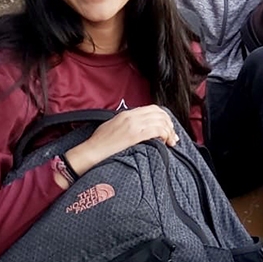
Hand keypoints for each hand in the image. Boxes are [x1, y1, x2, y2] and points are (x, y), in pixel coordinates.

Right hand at [64, 106, 178, 176]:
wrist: (90, 152)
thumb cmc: (99, 145)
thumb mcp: (113, 128)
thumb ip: (127, 125)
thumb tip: (140, 130)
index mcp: (126, 114)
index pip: (152, 109)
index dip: (163, 117)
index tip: (168, 128)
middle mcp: (131, 116)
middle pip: (159, 113)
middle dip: (169, 124)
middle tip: (172, 137)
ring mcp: (133, 124)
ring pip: (160, 121)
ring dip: (169, 131)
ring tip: (171, 142)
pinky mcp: (134, 135)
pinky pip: (157, 130)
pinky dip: (165, 135)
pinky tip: (165, 143)